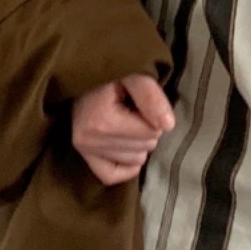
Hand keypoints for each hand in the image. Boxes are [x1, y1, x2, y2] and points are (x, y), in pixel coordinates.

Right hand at [71, 72, 175, 186]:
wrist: (82, 73)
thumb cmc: (112, 73)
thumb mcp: (135, 75)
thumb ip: (151, 97)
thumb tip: (168, 126)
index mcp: (102, 120)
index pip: (151, 131)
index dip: (154, 115)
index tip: (140, 101)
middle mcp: (90, 140)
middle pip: (145, 147)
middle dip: (146, 130)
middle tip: (133, 110)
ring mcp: (84, 150)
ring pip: (135, 161)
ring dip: (138, 144)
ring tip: (127, 122)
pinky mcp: (84, 157)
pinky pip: (112, 176)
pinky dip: (126, 166)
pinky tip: (129, 149)